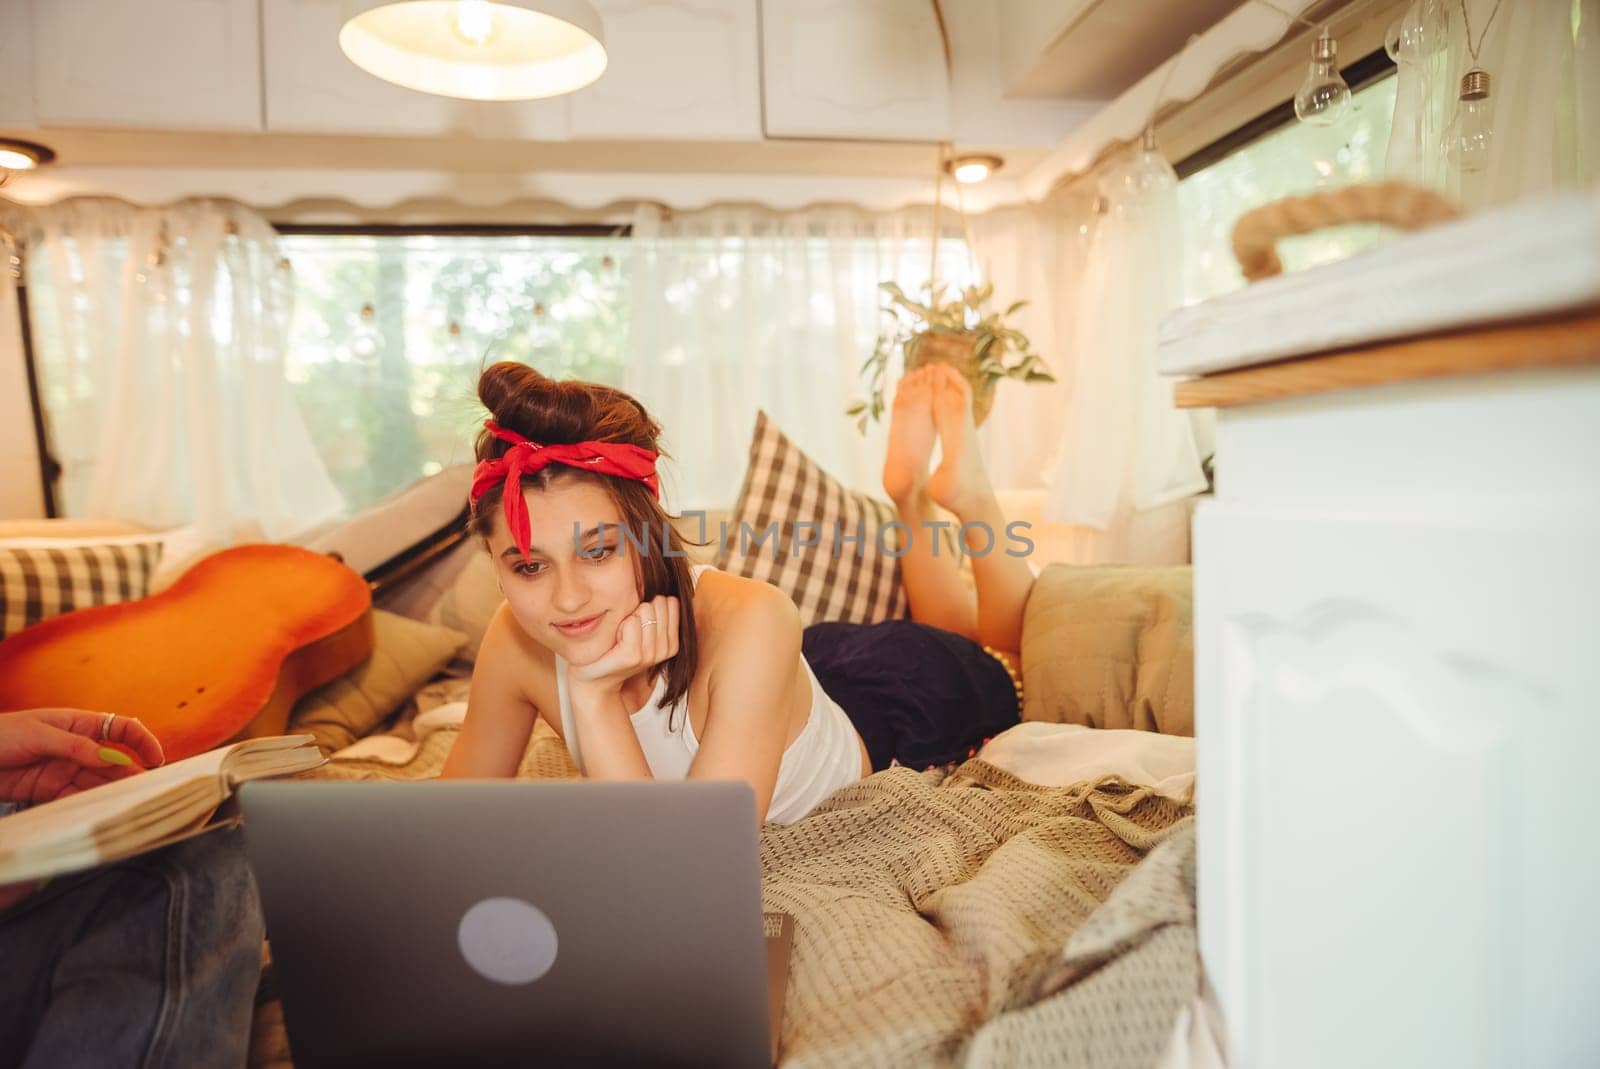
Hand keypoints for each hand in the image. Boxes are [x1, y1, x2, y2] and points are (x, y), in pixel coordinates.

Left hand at [0, 708, 164, 804]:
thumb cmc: (0, 735)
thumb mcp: (39, 734)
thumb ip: (76, 747)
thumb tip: (112, 758)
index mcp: (79, 725)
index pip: (122, 730)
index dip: (142, 742)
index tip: (156, 759)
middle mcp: (78, 748)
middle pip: (114, 761)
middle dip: (131, 774)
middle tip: (145, 790)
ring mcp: (65, 770)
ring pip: (98, 781)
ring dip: (112, 792)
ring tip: (128, 804)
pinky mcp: (50, 790)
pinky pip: (77, 798)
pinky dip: (89, 805)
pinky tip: (100, 812)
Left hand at [567, 596, 681, 698]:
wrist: (594, 677)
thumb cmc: (615, 646)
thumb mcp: (641, 627)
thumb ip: (656, 608)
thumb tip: (662, 576)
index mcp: (672, 641)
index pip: (671, 601)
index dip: (649, 605)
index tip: (638, 622)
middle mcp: (666, 649)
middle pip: (658, 603)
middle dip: (639, 609)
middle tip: (627, 630)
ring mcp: (651, 654)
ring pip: (645, 611)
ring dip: (628, 617)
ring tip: (620, 635)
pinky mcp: (634, 655)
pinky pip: (631, 622)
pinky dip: (620, 625)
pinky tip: (615, 638)